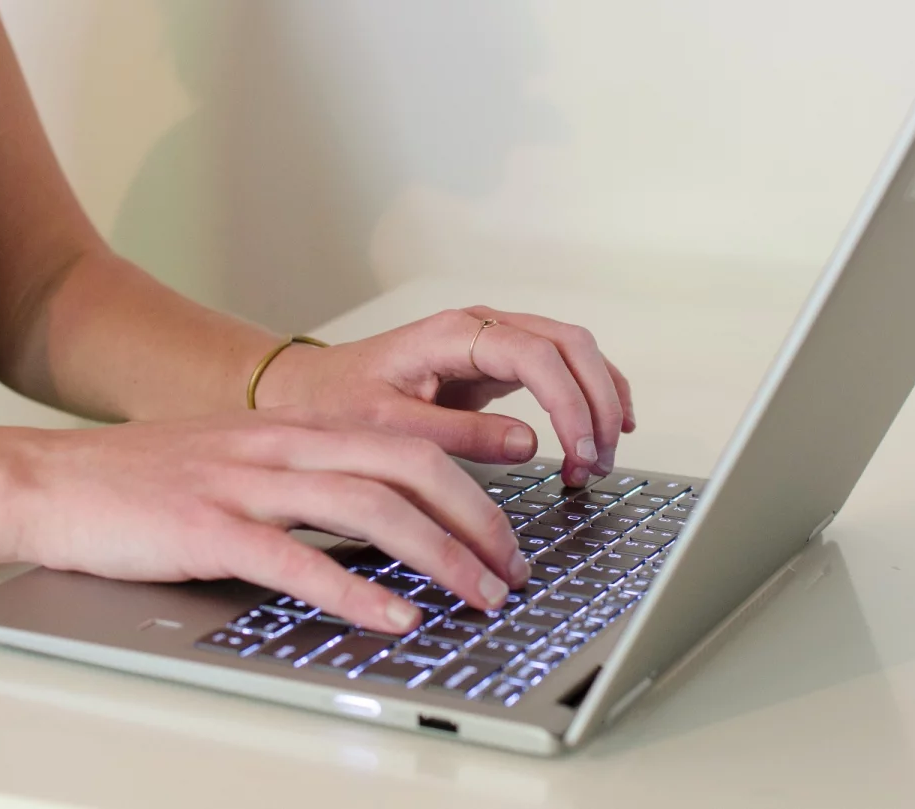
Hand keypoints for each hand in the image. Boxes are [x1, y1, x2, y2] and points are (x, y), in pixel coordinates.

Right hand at [22, 409, 529, 633]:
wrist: (52, 479)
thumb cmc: (146, 478)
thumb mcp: (241, 461)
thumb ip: (306, 480)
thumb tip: (378, 520)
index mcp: (296, 430)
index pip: (409, 439)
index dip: (474, 473)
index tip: (516, 510)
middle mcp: (283, 448)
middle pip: (409, 467)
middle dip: (478, 519)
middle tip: (514, 568)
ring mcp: (247, 485)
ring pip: (370, 508)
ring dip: (440, 556)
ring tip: (481, 596)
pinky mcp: (209, 528)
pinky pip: (298, 561)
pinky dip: (356, 591)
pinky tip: (395, 617)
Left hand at [256, 307, 635, 487]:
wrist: (312, 389)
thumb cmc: (340, 403)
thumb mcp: (389, 428)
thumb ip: (458, 435)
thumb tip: (529, 443)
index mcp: (452, 335)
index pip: (535, 355)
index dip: (568, 402)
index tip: (579, 451)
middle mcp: (481, 325)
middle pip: (570, 344)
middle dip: (597, 403)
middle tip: (598, 462)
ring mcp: (493, 338)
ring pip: (574, 350)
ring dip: (600, 400)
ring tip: (601, 458)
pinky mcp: (496, 359)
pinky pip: (560, 365)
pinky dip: (589, 393)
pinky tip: (602, 427)